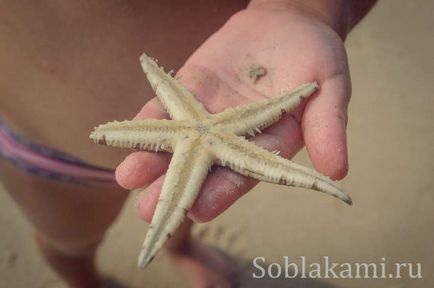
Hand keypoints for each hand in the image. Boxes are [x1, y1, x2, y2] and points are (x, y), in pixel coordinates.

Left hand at [116, 4, 350, 221]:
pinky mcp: (190, 93)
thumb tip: (338, 173)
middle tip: (147, 210)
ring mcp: (208, 117)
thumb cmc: (314, 56)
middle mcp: (232, 139)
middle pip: (201, 168)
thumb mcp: (330, 88)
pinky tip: (121, 135)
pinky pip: (166, 109)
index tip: (199, 209)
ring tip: (127, 176)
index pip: (242, 175)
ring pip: (177, 144)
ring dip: (151, 160)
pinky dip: (145, 121)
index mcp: (266, 146)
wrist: (288, 22)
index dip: (222, 192)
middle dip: (174, 188)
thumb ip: (328, 126)